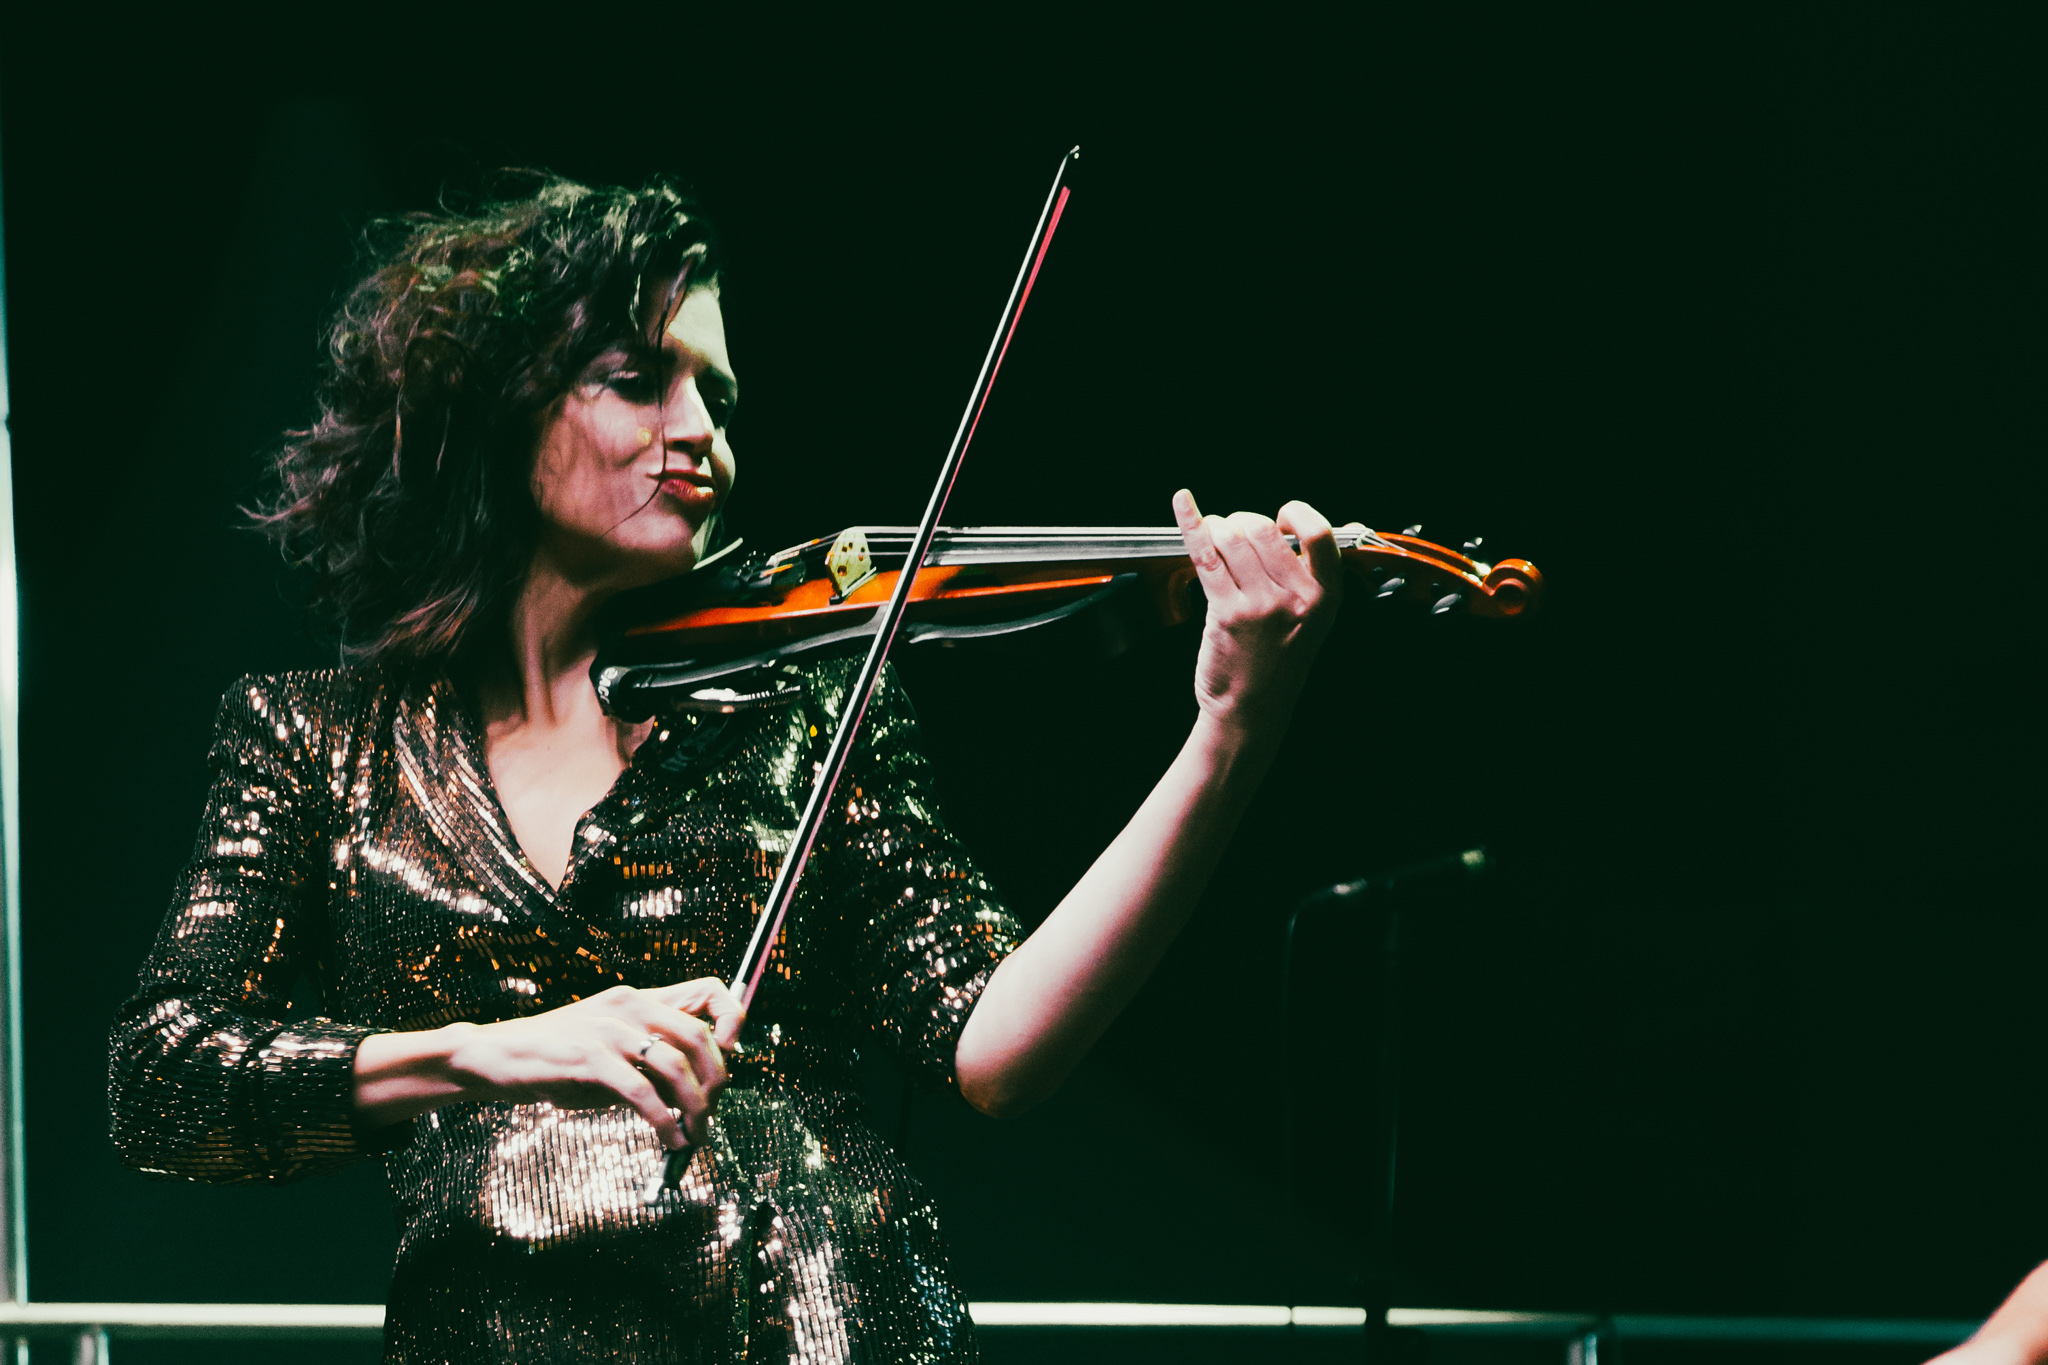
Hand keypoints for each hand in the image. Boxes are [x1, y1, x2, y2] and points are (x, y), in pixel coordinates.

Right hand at [444, 978, 743, 1148]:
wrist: (497, 1055)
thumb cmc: (558, 1059)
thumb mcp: (612, 1050)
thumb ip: (652, 1061)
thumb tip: (697, 1093)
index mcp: (639, 998)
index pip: (708, 991)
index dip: (732, 1021)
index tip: (731, 1058)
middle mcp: (629, 1004)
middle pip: (700, 1035)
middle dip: (716, 1081)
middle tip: (711, 1114)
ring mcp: (609, 1029)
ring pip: (676, 1065)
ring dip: (695, 1108)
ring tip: (695, 1135)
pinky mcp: (589, 1058)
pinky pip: (641, 1091)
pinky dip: (663, 1120)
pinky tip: (668, 1138)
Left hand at [1172, 490, 1347, 736]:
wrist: (1252, 707)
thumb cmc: (1278, 660)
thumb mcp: (1311, 618)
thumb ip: (1308, 576)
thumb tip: (1306, 527)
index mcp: (1324, 596)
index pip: (1318, 534)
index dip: (1295, 514)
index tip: (1281, 518)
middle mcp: (1295, 598)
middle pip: (1263, 529)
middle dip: (1242, 521)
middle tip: (1235, 534)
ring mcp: (1259, 605)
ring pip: (1231, 538)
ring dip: (1217, 528)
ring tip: (1216, 539)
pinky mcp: (1225, 612)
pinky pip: (1204, 555)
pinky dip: (1190, 523)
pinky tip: (1183, 503)